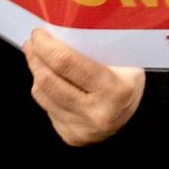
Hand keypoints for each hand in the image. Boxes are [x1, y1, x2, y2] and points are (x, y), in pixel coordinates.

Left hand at [24, 27, 145, 145]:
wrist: (136, 117)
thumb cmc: (128, 81)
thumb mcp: (124, 62)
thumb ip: (95, 49)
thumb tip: (59, 31)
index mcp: (115, 90)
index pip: (67, 64)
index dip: (46, 46)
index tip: (39, 34)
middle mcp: (97, 113)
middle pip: (48, 80)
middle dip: (35, 57)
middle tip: (33, 42)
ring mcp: (82, 129)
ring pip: (42, 94)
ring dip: (36, 72)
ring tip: (38, 58)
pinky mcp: (71, 137)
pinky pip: (46, 107)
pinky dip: (44, 90)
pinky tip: (50, 80)